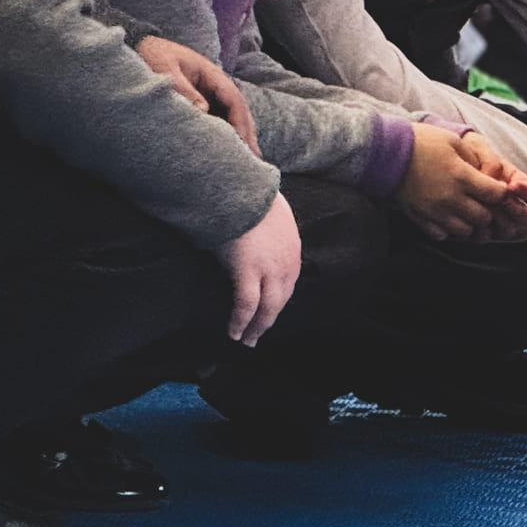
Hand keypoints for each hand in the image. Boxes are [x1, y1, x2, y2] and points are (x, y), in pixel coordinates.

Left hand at [138, 36, 258, 152]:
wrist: (138, 47)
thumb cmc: (152, 56)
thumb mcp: (166, 69)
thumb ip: (183, 88)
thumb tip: (203, 111)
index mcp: (211, 74)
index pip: (234, 100)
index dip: (240, 122)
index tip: (242, 143)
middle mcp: (214, 86)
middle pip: (238, 112)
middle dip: (247, 135)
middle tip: (254, 161)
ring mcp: (208, 95)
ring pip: (230, 118)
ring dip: (239, 138)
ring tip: (246, 163)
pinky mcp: (198, 104)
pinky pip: (217, 122)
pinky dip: (224, 138)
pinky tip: (225, 154)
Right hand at [218, 193, 301, 344]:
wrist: (241, 188)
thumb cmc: (249, 197)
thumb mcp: (271, 217)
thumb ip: (270, 235)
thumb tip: (257, 243)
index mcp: (292, 251)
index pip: (287, 285)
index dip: (277, 302)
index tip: (268, 313)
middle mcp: (286, 264)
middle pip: (280, 301)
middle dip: (268, 321)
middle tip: (257, 336)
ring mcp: (268, 269)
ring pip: (266, 309)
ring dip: (256, 327)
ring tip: (246, 339)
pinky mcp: (247, 271)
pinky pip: (246, 305)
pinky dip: (241, 321)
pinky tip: (234, 333)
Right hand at [395, 122, 526, 240]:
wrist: (386, 152)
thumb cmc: (421, 142)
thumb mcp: (453, 141)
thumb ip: (474, 159)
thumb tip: (488, 174)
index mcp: (462, 176)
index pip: (496, 195)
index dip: (501, 192)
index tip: (496, 187)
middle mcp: (451, 198)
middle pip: (484, 218)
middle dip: (488, 210)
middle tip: (482, 200)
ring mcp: (435, 212)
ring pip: (465, 231)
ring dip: (470, 222)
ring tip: (465, 210)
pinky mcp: (421, 219)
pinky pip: (443, 235)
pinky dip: (449, 230)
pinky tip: (447, 217)